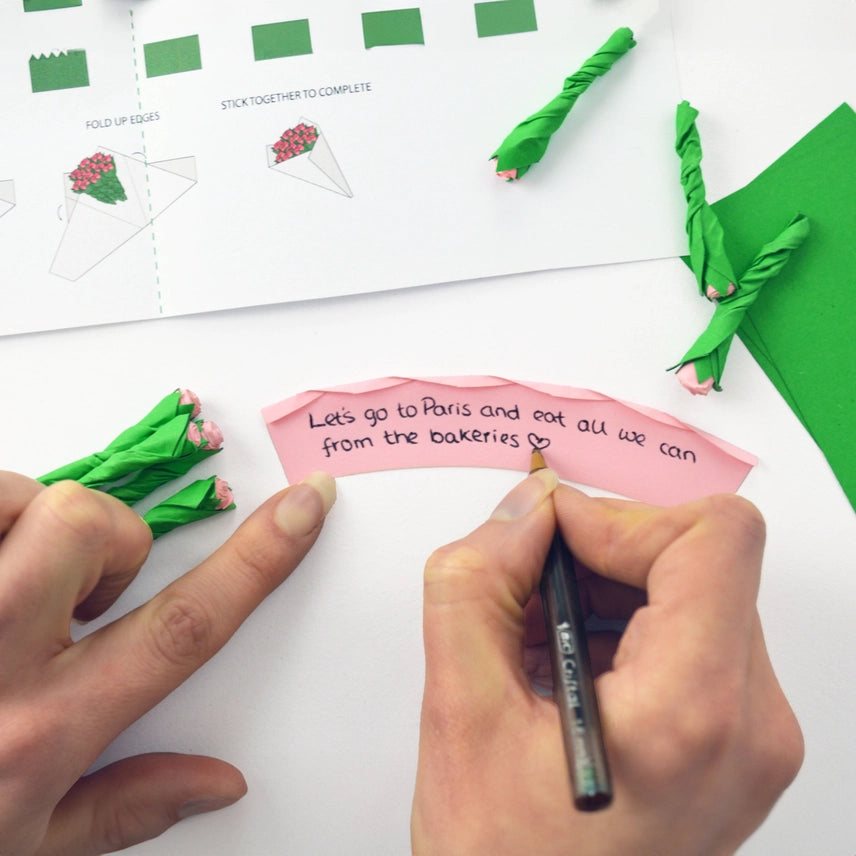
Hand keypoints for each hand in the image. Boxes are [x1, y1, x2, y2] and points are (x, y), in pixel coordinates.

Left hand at [0, 469, 334, 855]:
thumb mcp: (25, 855)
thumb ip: (124, 810)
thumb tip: (220, 783)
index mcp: (43, 730)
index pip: (186, 626)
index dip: (260, 558)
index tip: (304, 503)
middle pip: (91, 531)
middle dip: (107, 537)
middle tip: (78, 584)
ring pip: (15, 497)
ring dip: (25, 520)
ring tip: (5, 575)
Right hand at [412, 471, 802, 855]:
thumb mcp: (459, 711)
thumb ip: (479, 582)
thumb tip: (529, 508)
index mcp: (693, 712)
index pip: (715, 537)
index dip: (622, 518)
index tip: (552, 544)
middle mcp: (753, 724)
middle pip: (704, 558)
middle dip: (604, 554)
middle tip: (531, 591)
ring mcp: (757, 737)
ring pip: (699, 588)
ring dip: (612, 588)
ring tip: (541, 640)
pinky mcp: (743, 741)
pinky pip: (699, 631)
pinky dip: (629, 623)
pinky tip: (571, 666)